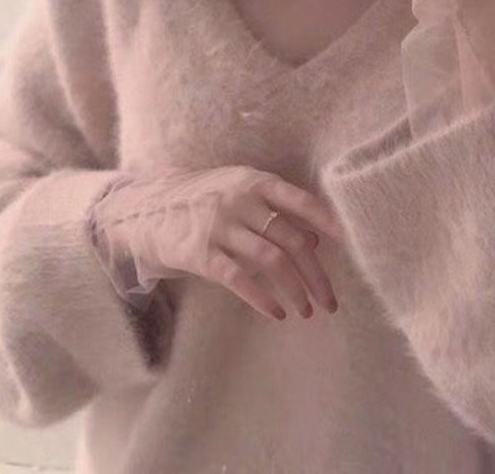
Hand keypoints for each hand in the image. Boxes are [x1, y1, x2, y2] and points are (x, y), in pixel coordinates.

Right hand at [87, 165, 344, 321]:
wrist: (146, 206)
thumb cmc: (205, 198)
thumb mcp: (240, 191)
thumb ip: (276, 210)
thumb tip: (318, 238)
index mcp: (255, 181)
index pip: (301, 201)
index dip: (328, 221)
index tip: (349, 244)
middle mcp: (241, 201)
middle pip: (292, 240)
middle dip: (316, 274)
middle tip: (330, 300)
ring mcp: (220, 225)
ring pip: (271, 261)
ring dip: (295, 290)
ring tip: (306, 311)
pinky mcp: (199, 252)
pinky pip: (239, 279)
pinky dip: (262, 298)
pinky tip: (276, 313)